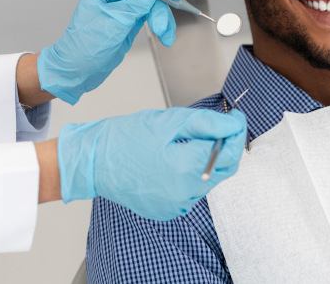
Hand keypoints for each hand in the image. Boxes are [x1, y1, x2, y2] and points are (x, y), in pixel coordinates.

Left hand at [38, 0, 182, 103]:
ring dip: (163, 17)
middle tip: (176, 7)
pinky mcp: (133, 16)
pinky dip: (162, 24)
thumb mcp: (113, 24)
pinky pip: (154, 14)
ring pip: (154, 1)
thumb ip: (134, 5)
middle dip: (162, 0)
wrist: (79, 69)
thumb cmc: (85, 47)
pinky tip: (165, 36)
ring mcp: (125, 3)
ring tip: (164, 34)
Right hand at [57, 107, 246, 219]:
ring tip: (190, 142)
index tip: (236, 117)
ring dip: (209, 161)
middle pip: (225, 169)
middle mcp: (184, 193)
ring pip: (209, 180)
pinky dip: (193, 175)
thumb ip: (208, 124)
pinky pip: (192, 192)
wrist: (92, 162)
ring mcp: (176, 206)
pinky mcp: (168, 211)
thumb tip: (235, 125)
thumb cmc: (125, 137)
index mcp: (186, 169)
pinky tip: (176, 160)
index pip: (230, 151)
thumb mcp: (170, 121)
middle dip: (227, 146)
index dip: (237, 131)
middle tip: (219, 127)